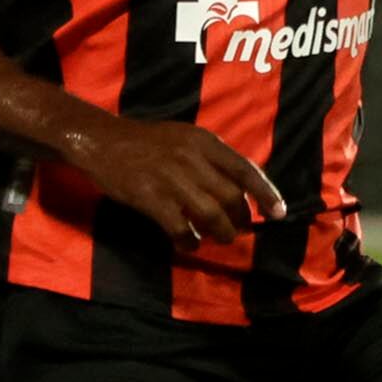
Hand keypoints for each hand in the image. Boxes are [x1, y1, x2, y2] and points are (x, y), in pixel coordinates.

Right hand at [73, 114, 285, 248]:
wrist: (101, 140)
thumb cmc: (146, 141)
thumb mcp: (184, 138)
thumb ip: (211, 159)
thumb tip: (240, 189)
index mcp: (204, 141)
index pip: (245, 170)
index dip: (266, 194)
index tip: (279, 213)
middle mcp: (191, 157)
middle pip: (231, 198)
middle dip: (241, 220)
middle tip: (239, 230)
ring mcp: (170, 178)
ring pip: (211, 215)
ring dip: (221, 233)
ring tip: (219, 239)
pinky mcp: (150, 197)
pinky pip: (180, 228)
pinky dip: (190, 241)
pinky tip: (188, 244)